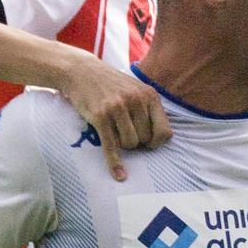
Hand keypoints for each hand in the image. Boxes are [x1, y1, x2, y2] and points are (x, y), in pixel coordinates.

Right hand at [49, 52, 170, 180]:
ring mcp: (117, 108)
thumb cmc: (111, 84)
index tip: (148, 143)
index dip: (156, 143)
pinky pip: (111, 146)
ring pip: (129, 144)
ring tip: (113, 130)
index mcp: (149, 95)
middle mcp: (136, 100)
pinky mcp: (100, 117)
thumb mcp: (136, 89)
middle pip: (145, 140)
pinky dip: (114, 163)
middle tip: (123, 130)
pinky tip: (118, 175)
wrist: (81, 71)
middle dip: (135, 141)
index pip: (164, 131)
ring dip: (122, 144)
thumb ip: (150, 109)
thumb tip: (166, 137)